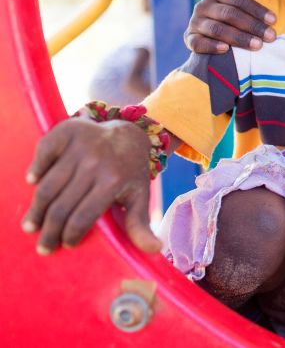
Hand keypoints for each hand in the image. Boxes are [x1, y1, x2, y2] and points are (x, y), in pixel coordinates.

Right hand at [22, 117, 160, 254]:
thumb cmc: (130, 172)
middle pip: (62, 206)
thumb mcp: (139, 197)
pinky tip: (33, 184)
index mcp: (113, 181)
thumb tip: (155, 249)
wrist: (129, 134)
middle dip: (50, 232)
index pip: (83, 217)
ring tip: (31, 226)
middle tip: (43, 247)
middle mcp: (96, 162)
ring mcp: (80, 146)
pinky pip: (44, 153)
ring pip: (48, 185)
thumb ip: (140, 224)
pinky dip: (36, 169)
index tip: (66, 245)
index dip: (71, 235)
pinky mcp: (67, 131)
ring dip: (37, 209)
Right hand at [183, 0, 276, 53]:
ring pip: (217, 29)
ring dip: (238, 38)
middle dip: (252, 25)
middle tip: (271, 36)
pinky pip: (198, 43)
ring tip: (257, 45)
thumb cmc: (232, 11)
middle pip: (229, 14)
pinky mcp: (189, 38)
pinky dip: (211, 46)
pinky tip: (226, 49)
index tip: (274, 20)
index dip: (256, 9)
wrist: (211, 33)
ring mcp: (194, 22)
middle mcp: (202, 5)